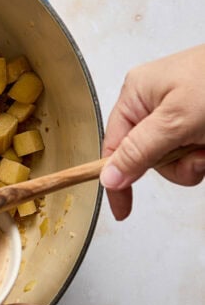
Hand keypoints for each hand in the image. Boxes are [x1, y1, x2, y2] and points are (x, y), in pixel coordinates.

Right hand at [100, 44, 204, 219]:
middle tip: (196, 154)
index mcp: (136, 95)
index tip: (123, 209)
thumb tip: (109, 176)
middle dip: (175, 165)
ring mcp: (177, 114)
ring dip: (194, 161)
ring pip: (174, 160)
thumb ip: (139, 151)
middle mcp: (153, 104)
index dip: (116, 178)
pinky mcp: (197, 122)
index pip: (114, 146)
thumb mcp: (175, 121)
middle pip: (147, 158)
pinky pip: (193, 153)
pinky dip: (204, 154)